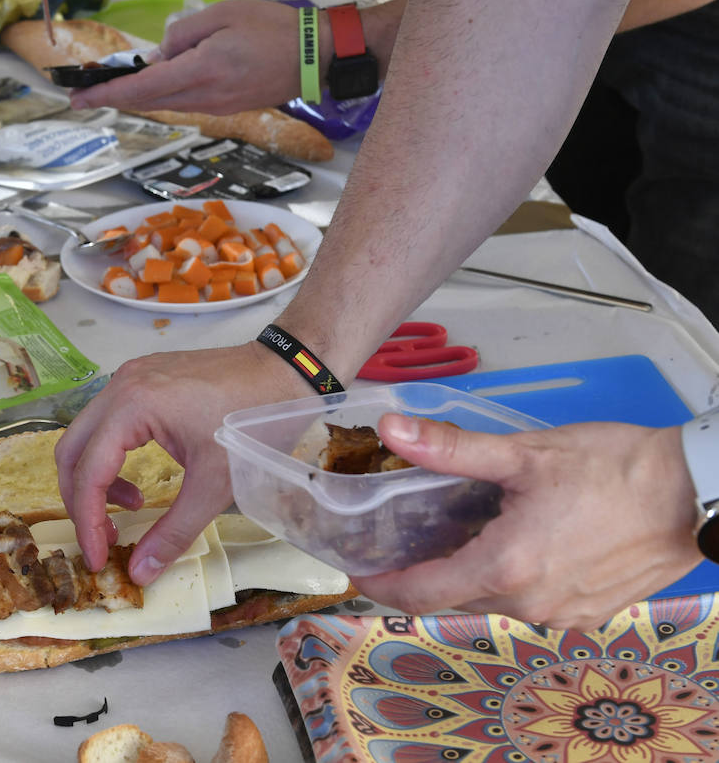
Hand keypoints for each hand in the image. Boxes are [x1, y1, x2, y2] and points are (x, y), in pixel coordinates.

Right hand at [55, 342, 312, 584]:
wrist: (287, 371)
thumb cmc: (254, 423)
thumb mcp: (214, 485)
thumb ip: (172, 532)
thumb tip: (139, 572)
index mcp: (132, 406)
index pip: (88, 471)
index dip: (87, 522)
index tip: (97, 558)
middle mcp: (120, 386)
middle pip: (71, 450)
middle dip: (80, 501)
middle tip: (103, 539)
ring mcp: (129, 377)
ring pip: (85, 435)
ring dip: (96, 478)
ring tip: (132, 507)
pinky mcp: (142, 378)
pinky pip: (107, 422)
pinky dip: (111, 457)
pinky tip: (140, 479)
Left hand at [69, 0, 301, 114]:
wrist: (316, 56)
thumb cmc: (274, 28)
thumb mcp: (222, 14)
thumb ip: (183, 34)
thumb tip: (158, 54)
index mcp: (202, 70)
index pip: (142, 87)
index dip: (106, 94)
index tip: (78, 97)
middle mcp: (206, 95)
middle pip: (147, 102)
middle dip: (111, 99)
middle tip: (82, 95)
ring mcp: (216, 106)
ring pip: (164, 104)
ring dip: (136, 97)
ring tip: (111, 87)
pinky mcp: (226, 108)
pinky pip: (184, 102)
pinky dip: (161, 95)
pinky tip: (152, 84)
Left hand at [353, 415, 702, 629]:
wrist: (697, 492)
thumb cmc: (615, 468)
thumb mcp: (525, 453)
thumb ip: (450, 449)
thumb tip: (391, 430)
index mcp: (507, 568)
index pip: (421, 593)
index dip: (381, 584)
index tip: (357, 571)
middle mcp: (531, 603)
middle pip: (453, 599)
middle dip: (421, 574)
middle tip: (398, 541)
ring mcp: (563, 614)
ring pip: (492, 600)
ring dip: (466, 574)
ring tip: (451, 534)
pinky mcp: (589, 612)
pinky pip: (529, 601)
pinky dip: (507, 578)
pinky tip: (506, 542)